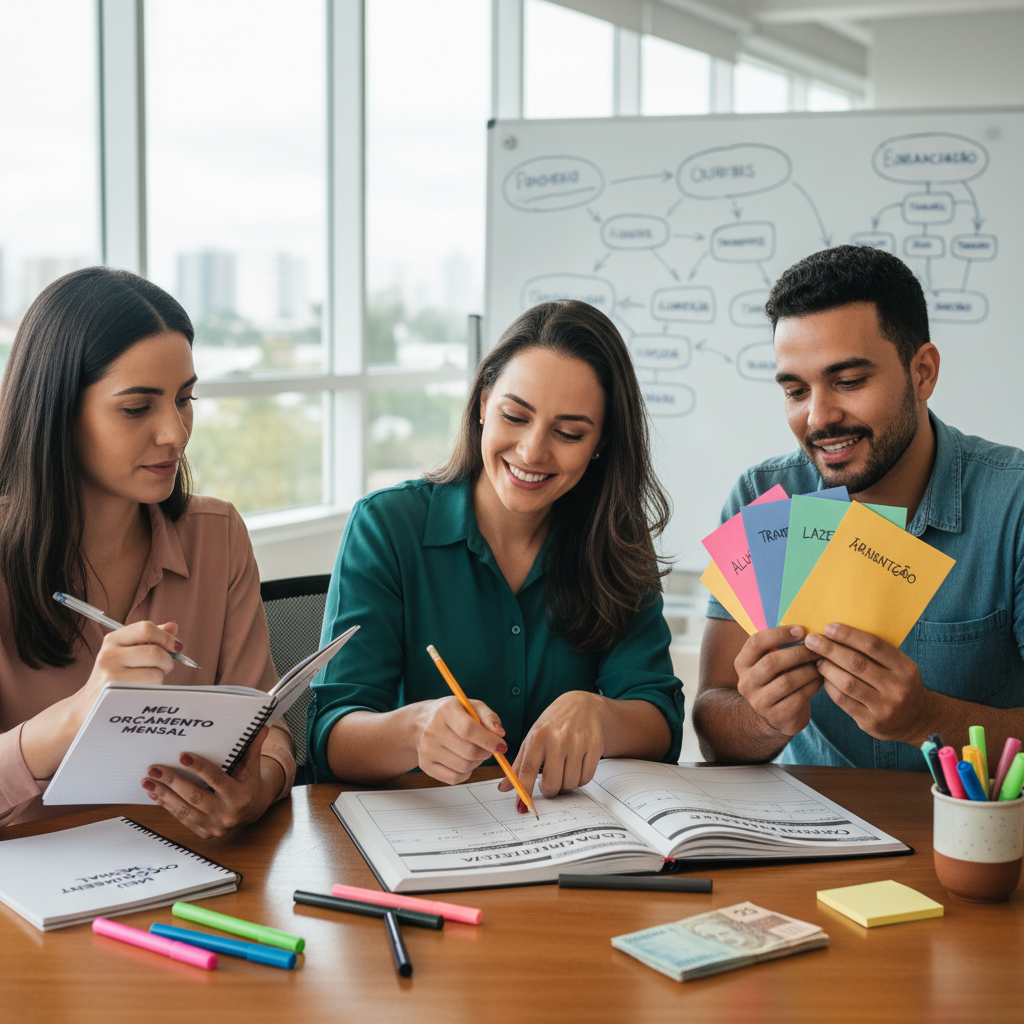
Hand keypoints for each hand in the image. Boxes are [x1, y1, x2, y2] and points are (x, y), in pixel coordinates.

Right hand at [72, 620, 181, 723]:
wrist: (87, 706)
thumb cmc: (114, 677)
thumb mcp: (127, 653)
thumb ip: (150, 639)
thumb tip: (173, 627)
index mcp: (113, 639)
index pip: (146, 628)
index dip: (166, 637)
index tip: (175, 647)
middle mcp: (109, 654)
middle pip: (155, 652)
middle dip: (167, 661)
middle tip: (164, 668)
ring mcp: (110, 674)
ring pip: (155, 673)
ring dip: (159, 679)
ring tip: (147, 682)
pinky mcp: (115, 693)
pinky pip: (149, 689)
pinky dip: (152, 691)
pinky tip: (141, 692)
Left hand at [142, 726, 281, 838]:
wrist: (254, 809)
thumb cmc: (249, 782)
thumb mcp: (252, 766)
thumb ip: (252, 748)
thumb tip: (260, 727)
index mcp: (240, 796)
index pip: (217, 780)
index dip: (200, 768)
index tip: (182, 756)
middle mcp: (227, 814)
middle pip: (195, 797)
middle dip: (173, 782)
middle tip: (155, 769)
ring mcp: (215, 826)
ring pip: (185, 811)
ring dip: (164, 795)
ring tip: (148, 781)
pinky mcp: (205, 832)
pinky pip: (182, 819)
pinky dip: (167, 806)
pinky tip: (155, 794)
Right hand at [414, 696, 506, 785]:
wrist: (421, 722)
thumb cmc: (451, 714)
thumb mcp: (471, 706)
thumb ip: (489, 717)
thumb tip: (499, 734)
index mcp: (446, 711)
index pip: (469, 730)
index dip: (489, 740)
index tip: (502, 746)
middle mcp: (433, 730)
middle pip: (469, 752)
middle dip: (486, 752)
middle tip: (488, 748)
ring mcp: (427, 749)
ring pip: (464, 767)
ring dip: (477, 762)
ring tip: (474, 751)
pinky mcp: (426, 765)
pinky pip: (455, 778)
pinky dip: (466, 772)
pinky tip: (463, 760)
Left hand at [499, 691, 605, 803]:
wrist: (582, 706)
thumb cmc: (553, 724)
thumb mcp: (532, 738)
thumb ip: (519, 765)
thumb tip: (503, 788)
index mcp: (538, 736)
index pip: (527, 770)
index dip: (524, 791)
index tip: (523, 807)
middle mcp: (558, 738)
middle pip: (552, 783)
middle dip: (550, 791)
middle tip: (549, 784)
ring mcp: (578, 742)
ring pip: (570, 783)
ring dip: (565, 785)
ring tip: (563, 773)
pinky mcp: (595, 746)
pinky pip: (586, 778)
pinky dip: (579, 780)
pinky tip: (575, 769)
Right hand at [734, 625, 823, 737]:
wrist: (775, 715)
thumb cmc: (777, 679)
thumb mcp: (770, 662)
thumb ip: (777, 646)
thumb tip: (804, 625)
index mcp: (742, 663)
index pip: (756, 642)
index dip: (779, 634)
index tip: (801, 630)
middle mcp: (745, 682)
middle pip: (772, 662)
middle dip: (798, 653)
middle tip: (818, 648)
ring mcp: (758, 702)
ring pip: (787, 681)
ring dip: (808, 670)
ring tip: (822, 663)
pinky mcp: (775, 716)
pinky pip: (798, 698)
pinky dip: (812, 686)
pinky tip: (821, 679)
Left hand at [805, 623, 935, 743]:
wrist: (920, 722)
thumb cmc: (902, 685)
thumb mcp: (901, 668)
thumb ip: (879, 654)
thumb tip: (840, 632)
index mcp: (905, 668)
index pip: (873, 645)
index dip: (848, 635)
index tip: (828, 628)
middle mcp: (897, 687)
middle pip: (856, 663)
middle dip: (830, 649)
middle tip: (812, 640)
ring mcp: (884, 707)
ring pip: (847, 682)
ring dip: (826, 668)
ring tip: (816, 659)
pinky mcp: (870, 722)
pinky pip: (843, 700)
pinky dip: (829, 686)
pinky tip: (823, 677)